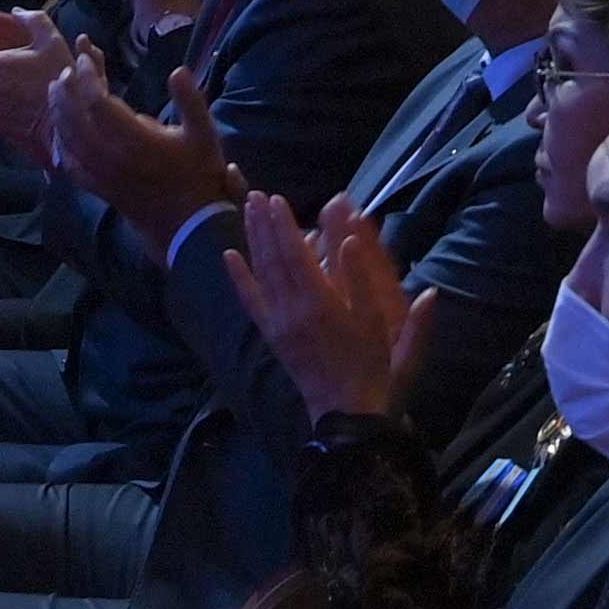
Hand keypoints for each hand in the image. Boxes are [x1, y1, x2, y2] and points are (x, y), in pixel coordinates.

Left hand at [50, 41, 240, 246]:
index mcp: (137, 140)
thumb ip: (191, 100)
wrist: (188, 225)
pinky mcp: (100, 188)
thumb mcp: (205, 134)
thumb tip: (177, 71)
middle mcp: (113, 157)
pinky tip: (60, 133)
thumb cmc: (199, 175)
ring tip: (55, 92)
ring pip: (69, 140)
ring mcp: (103, 175)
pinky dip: (62, 144)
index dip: (88, 77)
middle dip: (68, 91)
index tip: (86, 58)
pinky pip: (71, 165)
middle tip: (67, 70)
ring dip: (59, 113)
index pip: (99, 103)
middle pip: (75, 119)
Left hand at [219, 186, 419, 422]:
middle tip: (254, 194)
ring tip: (245, 212)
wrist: (347, 414)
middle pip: (273, 258)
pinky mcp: (272, 336)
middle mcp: (292, 310)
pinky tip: (229, 256)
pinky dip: (238, 278)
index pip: (296, 255)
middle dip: (263, 225)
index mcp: (320, 304)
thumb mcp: (378, 323)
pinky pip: (251, 302)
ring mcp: (279, 324)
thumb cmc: (371, 367)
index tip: (277, 199)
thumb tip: (350, 241)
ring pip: (260, 274)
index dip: (284, 227)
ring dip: (252, 240)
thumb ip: (363, 280)